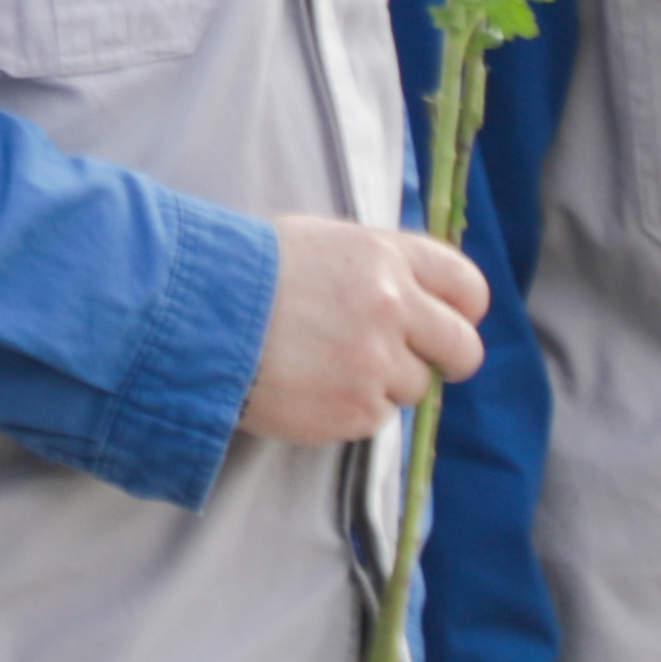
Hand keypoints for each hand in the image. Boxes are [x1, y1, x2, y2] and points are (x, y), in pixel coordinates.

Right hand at [242, 218, 486, 448]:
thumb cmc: (249, 274)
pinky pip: (375, 417)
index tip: (450, 322)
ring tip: (327, 367)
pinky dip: (349, 409)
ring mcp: (376, 361)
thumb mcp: (323, 244)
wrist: (194, 316)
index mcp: (387, 257)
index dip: (463, 310)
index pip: (466, 286)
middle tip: (419, 364)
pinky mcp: (354, 408)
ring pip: (414, 387)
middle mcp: (393, 306)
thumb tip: (419, 298)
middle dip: (449, 359)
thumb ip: (379, 268)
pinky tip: (310, 388)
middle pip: (462, 347)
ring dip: (383, 383)